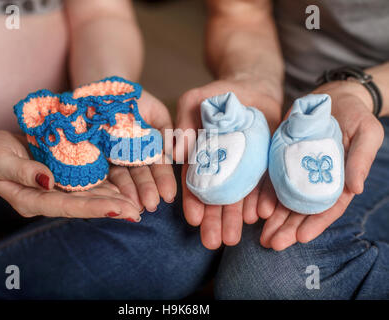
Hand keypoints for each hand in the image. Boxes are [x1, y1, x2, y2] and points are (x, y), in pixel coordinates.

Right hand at [0, 130, 141, 219]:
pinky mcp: (65, 175)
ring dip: (114, 198)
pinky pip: (88, 181)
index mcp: (33, 200)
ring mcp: (59, 187)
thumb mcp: (0, 159)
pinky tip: (125, 183)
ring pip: (90, 194)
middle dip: (112, 207)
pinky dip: (106, 182)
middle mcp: (50, 197)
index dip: (94, 208)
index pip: (67, 206)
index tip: (120, 210)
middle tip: (138, 212)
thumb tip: (48, 181)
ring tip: (139, 201)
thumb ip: (22, 172)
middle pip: (84, 204)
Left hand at [107, 90, 176, 211]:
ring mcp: (113, 159)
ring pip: (122, 178)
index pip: (157, 166)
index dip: (164, 180)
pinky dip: (110, 185)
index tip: (169, 195)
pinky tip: (116, 197)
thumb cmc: (133, 99)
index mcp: (148, 149)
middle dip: (147, 191)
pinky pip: (101, 172)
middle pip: (140, 176)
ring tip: (136, 205)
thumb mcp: (157, 113)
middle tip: (152, 205)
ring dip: (130, 193)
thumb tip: (177, 154)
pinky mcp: (94, 158)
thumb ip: (168, 132)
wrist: (103, 88)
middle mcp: (131, 158)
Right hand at [176, 77, 281, 248]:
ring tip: (234, 238)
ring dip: (235, 219)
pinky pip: (264, 186)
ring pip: (239, 198)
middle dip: (214, 221)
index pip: (195, 184)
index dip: (193, 202)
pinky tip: (260, 214)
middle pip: (216, 199)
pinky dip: (261, 200)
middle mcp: (222, 169)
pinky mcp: (265, 166)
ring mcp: (245, 170)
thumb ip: (183, 121)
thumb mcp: (195, 102)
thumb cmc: (219, 95)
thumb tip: (176, 153)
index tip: (194, 220)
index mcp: (201, 158)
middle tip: (213, 242)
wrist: (254, 87)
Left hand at [260, 81, 384, 250]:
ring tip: (261, 237)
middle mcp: (317, 181)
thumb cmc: (355, 114)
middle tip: (272, 244)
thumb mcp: (366, 132)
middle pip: (302, 210)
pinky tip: (255, 210)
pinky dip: (265, 197)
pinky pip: (272, 182)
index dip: (316, 223)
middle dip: (288, 229)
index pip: (329, 208)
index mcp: (340, 180)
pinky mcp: (281, 160)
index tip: (301, 238)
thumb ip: (361, 159)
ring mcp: (298, 172)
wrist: (332, 96)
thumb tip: (356, 188)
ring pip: (285, 201)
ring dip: (274, 220)